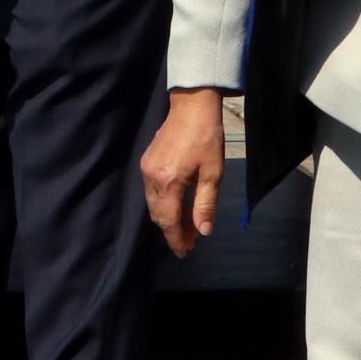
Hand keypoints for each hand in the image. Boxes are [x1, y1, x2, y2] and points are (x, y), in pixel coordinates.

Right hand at [142, 87, 226, 257]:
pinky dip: (164, 204)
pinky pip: (152, 192)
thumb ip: (206, 204)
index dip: (176, 239)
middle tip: (191, 241)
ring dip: (169, 218)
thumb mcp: (213, 173)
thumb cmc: (207, 137)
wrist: (191, 106)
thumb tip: (203, 231)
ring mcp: (147, 170)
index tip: (184, 252)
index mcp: (169, 182)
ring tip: (187, 225)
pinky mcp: (147, 163)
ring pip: (154, 205)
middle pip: (158, 215)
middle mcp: (152, 178)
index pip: (169, 221)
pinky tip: (178, 205)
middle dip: (173, 231)